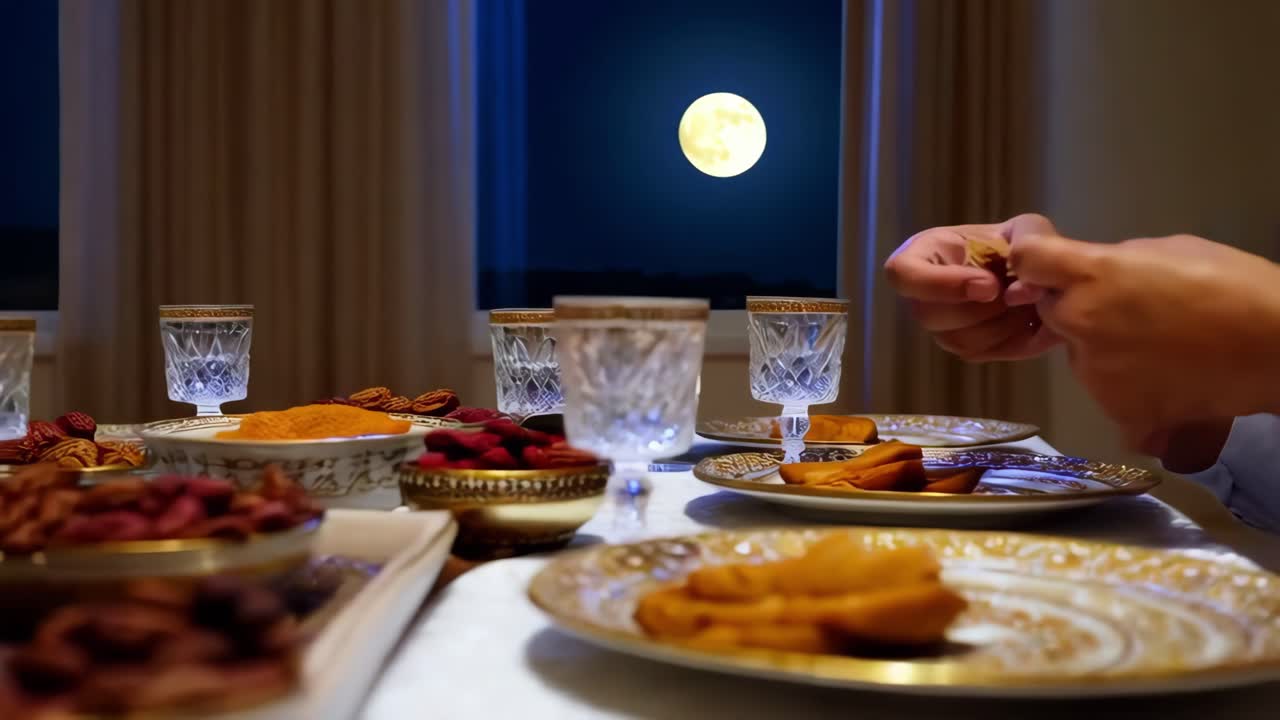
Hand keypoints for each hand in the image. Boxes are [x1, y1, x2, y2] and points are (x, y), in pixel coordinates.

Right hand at [884, 214, 1060, 360]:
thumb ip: (1025, 244)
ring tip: (1025, 305)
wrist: (1037, 275)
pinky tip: (1024, 321)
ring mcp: (938, 324)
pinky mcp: (959, 345)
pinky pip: (974, 353)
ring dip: (998, 325)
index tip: (989, 286)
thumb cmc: (1023, 244)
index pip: (902, 273)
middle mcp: (922, 292)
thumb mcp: (1029, 229)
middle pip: (926, 314)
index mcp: (926, 251)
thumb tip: (1014, 290)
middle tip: (1015, 295)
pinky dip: (1006, 341)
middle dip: (979, 309)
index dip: (940, 285)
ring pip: (953, 339)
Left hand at [1010, 233, 1279, 452]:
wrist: (1279, 348)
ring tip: (1160, 344)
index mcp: (1092, 277)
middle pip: (1052, 310)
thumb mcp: (1168, 251)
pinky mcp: (1117, 411)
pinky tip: (1166, 376)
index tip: (1041, 257)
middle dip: (1076, 305)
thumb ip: (1114, 261)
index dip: (1031, 254)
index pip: (1028, 259)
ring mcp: (1095, 374)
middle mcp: (1081, 324)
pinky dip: (1128, 386)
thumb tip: (1089, 272)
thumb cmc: (1231, 286)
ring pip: (1078, 353)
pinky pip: (1107, 392)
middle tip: (1129, 307)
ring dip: (1103, 347)